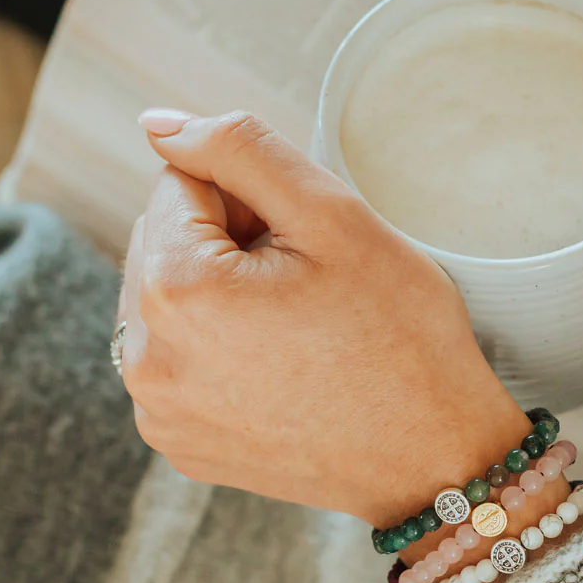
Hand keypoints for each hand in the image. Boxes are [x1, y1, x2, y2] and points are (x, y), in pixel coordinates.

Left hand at [118, 109, 529, 526]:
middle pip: (167, 242)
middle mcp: (146, 360)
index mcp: (173, 290)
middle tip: (313, 286)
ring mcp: (159, 411)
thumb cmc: (401, 333)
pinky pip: (180, 360)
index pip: (182, 184)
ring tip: (302, 328)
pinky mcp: (180, 444)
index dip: (255, 199)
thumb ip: (237, 149)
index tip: (310, 246)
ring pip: (169, 300)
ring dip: (221, 292)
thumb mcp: (334, 216)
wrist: (436, 458)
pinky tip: (286, 367)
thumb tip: (156, 124)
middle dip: (231, 242)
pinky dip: (221, 348)